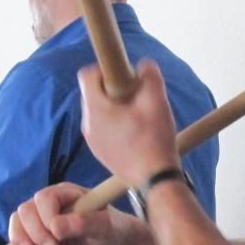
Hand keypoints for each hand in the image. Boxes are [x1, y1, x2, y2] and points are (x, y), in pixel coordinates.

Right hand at [8, 182, 140, 244]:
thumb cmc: (114, 228)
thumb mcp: (104, 226)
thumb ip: (82, 223)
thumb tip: (54, 226)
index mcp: (65, 193)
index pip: (42, 199)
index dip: (44, 218)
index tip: (57, 237)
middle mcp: (50, 205)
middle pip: (24, 213)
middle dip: (34, 235)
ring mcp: (44, 223)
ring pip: (19, 230)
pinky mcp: (43, 242)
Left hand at [77, 60, 179, 188]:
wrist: (154, 179)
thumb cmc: (154, 140)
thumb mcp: (157, 101)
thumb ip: (150, 75)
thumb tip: (144, 65)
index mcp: (96, 108)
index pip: (87, 75)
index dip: (105, 70)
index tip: (124, 77)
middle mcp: (88, 123)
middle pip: (93, 93)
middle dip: (113, 89)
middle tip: (135, 98)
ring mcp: (91, 139)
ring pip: (98, 111)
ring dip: (114, 107)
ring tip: (137, 117)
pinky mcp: (98, 151)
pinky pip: (101, 128)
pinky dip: (114, 124)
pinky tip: (134, 133)